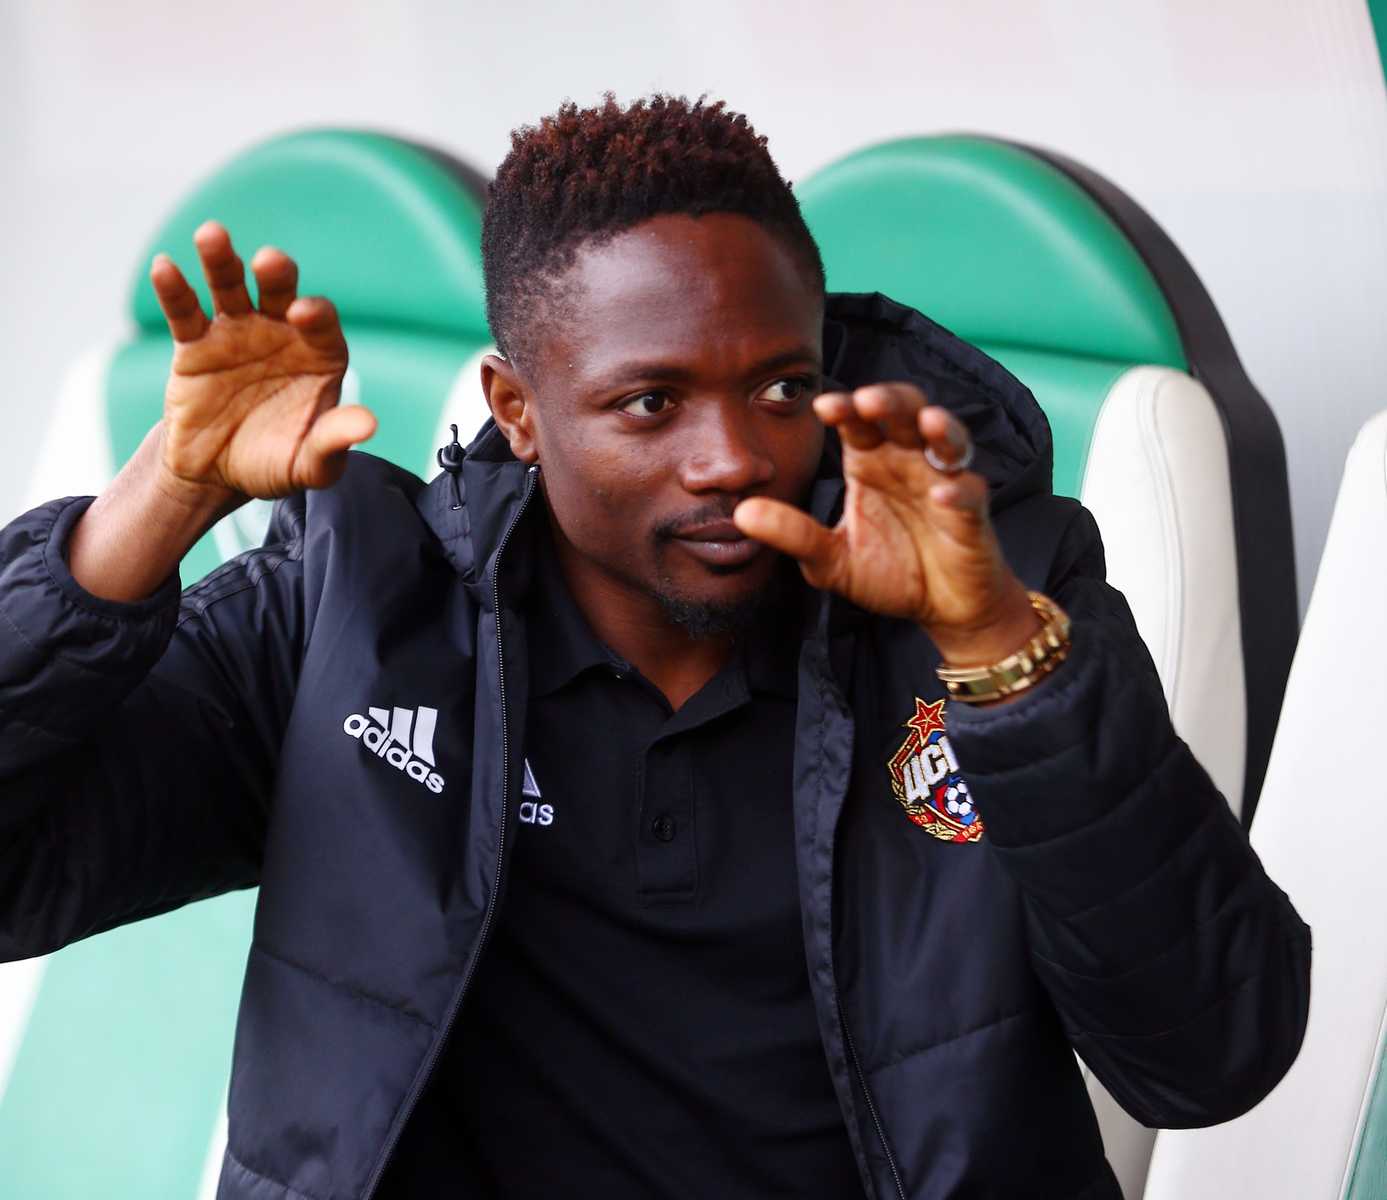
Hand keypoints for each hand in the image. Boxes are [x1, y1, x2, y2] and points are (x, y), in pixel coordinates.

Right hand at [151, 220, 376, 506]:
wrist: (218, 474)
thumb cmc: (275, 463)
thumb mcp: (309, 463)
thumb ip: (334, 442)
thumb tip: (368, 425)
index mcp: (318, 355)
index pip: (322, 325)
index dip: (316, 315)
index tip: (304, 313)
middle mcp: (280, 333)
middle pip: (280, 292)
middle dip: (277, 274)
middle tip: (270, 262)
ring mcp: (237, 332)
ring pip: (230, 287)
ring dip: (222, 261)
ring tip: (211, 235)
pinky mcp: (195, 343)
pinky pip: (185, 311)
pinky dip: (174, 289)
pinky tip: (165, 267)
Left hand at [733, 383, 1040, 664]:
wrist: (940, 608)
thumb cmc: (888, 572)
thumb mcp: (830, 559)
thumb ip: (792, 534)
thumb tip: (741, 514)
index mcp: (870, 463)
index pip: (858, 423)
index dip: (845, 408)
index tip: (823, 407)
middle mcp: (908, 462)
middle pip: (905, 413)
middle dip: (891, 401)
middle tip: (867, 400)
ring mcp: (944, 482)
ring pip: (948, 439)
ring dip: (939, 427)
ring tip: (925, 421)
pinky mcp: (971, 514)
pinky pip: (969, 494)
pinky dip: (957, 491)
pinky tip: (941, 494)